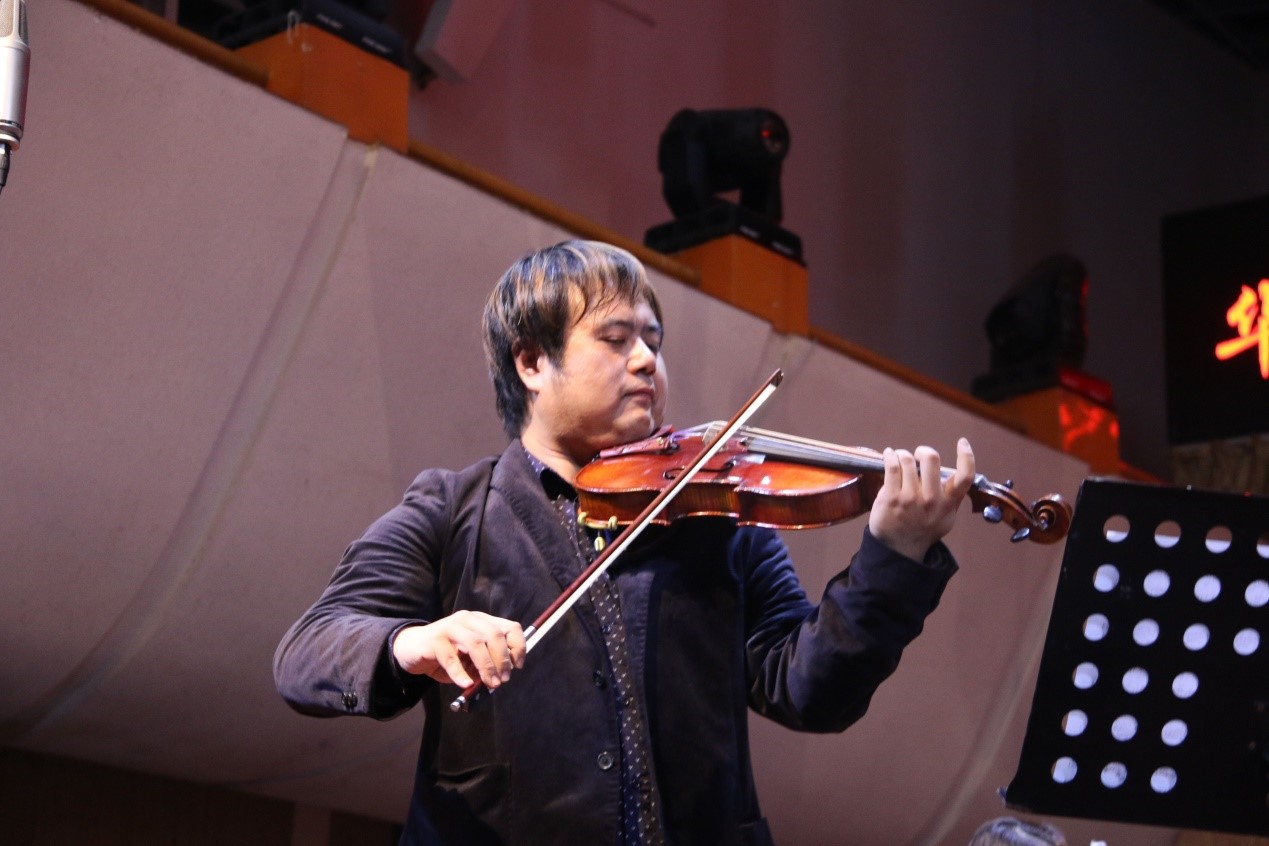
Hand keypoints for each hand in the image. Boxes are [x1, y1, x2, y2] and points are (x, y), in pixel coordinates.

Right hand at [393, 611, 525, 689]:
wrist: (411, 649)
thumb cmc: (446, 655)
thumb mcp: (470, 658)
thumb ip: (485, 663)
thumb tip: (500, 678)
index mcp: (481, 620)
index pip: (509, 627)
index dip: (518, 646)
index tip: (518, 666)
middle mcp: (468, 619)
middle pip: (494, 635)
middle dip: (502, 660)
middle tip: (503, 680)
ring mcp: (450, 627)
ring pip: (475, 643)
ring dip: (486, 667)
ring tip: (490, 684)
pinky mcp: (435, 640)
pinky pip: (451, 658)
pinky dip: (460, 673)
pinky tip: (465, 684)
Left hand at [868, 437, 975, 560]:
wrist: (899, 549)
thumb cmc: (923, 529)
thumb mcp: (946, 518)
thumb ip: (952, 499)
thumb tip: (954, 476)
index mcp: (948, 503)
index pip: (965, 476)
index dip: (967, 456)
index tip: (962, 442)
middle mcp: (931, 499)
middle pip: (931, 458)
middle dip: (923, 451)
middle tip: (918, 455)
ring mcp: (910, 498)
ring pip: (908, 459)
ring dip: (902, 454)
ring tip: (900, 458)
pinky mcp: (890, 497)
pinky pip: (891, 466)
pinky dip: (890, 456)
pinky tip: (889, 455)